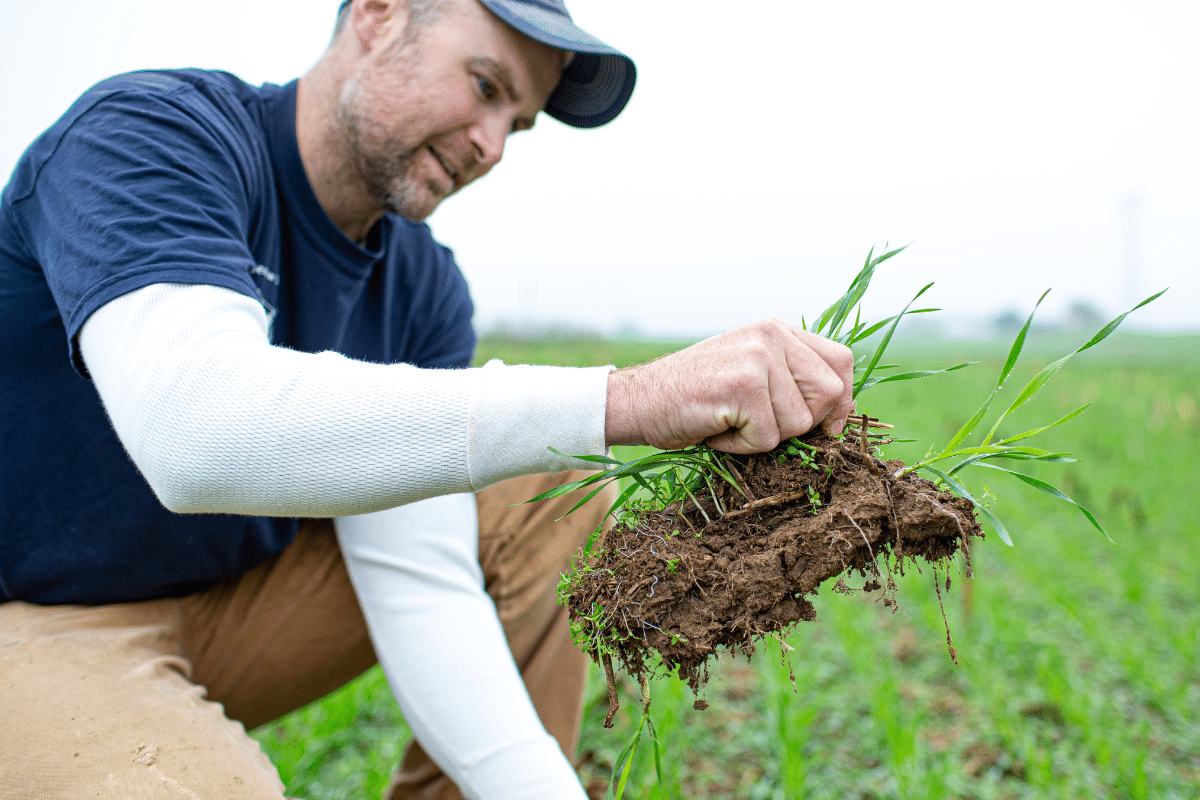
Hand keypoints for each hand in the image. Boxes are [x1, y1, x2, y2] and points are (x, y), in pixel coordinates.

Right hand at [605, 318, 853, 452]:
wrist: (635, 401)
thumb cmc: (693, 396)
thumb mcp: (749, 372)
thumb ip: (789, 377)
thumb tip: (839, 411)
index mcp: (777, 329)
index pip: (840, 362)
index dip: (842, 401)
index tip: (828, 427)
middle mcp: (771, 335)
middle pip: (829, 394)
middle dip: (802, 424)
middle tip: (760, 424)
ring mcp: (758, 357)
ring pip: (799, 423)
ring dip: (765, 437)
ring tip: (729, 421)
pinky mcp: (744, 386)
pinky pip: (768, 439)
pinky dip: (741, 447)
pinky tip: (715, 428)